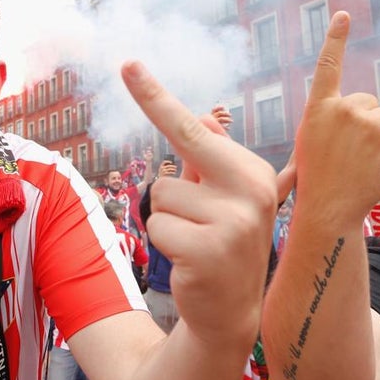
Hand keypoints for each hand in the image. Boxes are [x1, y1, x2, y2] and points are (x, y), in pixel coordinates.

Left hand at [122, 62, 275, 341]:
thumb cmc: (222, 247)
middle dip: (160, 144)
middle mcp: (250, 190)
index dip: (157, 96)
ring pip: (162, 196)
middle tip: (133, 79)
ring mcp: (233, 221)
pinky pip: (158, 227)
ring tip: (195, 242)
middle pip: (177, 152)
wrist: (232, 315)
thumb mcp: (223, 200)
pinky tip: (191, 261)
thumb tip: (201, 115)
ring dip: (168, 221)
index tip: (128, 64)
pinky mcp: (209, 249)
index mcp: (252, 173)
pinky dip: (164, 244)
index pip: (196, 128)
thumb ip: (209, 159)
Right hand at [293, 11, 379, 222]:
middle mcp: (344, 108)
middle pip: (369, 102)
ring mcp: (369, 123)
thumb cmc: (317, 176)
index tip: (344, 15)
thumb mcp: (310, 139)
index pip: (328, 65)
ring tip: (364, 160)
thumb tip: (362, 107)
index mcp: (319, 107)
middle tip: (349, 153)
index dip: (335, 39)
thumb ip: (329, 116)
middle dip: (365, 125)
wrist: (327, 206)